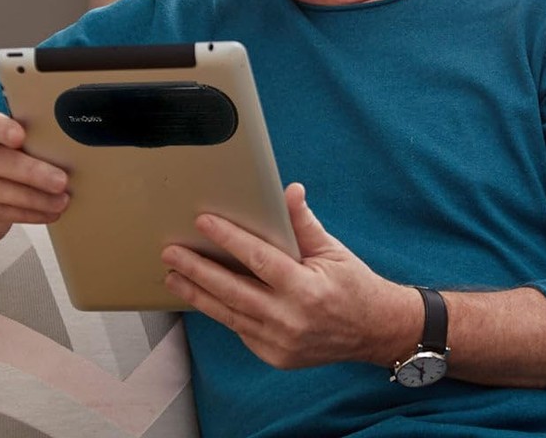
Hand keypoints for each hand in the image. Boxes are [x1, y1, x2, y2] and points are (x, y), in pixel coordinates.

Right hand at [0, 110, 69, 243]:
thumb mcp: (5, 146)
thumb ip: (27, 142)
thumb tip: (69, 150)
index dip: (2, 129)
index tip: (21, 136)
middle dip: (31, 173)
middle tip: (61, 181)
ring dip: (33, 199)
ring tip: (60, 202)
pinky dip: (25, 215)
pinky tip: (45, 214)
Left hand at [161, 182, 420, 368]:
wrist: (375, 332)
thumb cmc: (353, 285)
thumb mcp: (332, 250)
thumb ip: (304, 223)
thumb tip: (288, 190)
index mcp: (306, 289)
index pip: (258, 260)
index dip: (229, 239)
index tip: (204, 222)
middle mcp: (290, 319)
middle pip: (232, 291)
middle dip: (197, 270)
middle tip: (171, 252)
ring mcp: (280, 343)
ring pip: (228, 314)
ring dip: (197, 294)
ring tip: (173, 275)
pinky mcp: (275, 356)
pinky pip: (240, 329)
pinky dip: (220, 311)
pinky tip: (201, 295)